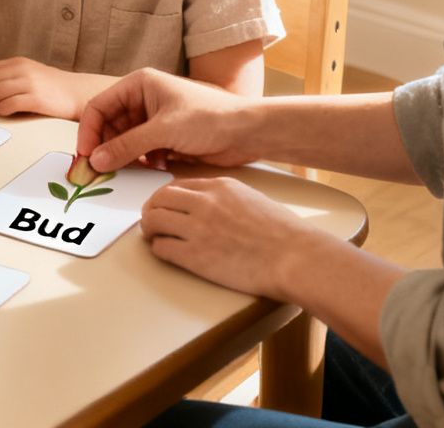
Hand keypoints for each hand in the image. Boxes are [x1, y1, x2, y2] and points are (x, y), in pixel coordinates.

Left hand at [0, 57, 104, 119]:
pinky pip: (9, 104)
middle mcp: (22, 70)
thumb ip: (4, 79)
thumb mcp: (25, 76)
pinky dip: (1, 110)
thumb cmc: (48, 88)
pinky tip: (4, 112)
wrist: (76, 93)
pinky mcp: (37, 99)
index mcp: (16, 63)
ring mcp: (30, 83)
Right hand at [76, 68, 267, 171]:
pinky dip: (141, 162)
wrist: (247, 132)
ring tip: (127, 171)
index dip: (89, 131)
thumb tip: (97, 160)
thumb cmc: (209, 118)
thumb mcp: (164, 130)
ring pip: (124, 141)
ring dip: (124, 157)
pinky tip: (154, 167)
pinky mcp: (165, 138)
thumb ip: (127, 146)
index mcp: (140, 85)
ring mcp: (154, 120)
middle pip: (110, 126)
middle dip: (105, 148)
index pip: (100, 106)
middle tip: (99, 172)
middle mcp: (144, 100)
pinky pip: (140, 151)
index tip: (85, 155)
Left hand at [139, 177, 319, 299]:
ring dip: (149, 228)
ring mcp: (198, 229)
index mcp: (220, 186)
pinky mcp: (195, 257)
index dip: (166, 197)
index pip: (177, 185)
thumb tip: (205, 205)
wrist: (294, 257)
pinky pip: (161, 248)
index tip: (164, 206)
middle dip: (151, 210)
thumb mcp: (251, 199)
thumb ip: (225, 198)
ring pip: (153, 220)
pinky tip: (165, 251)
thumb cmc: (282, 233)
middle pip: (159, 199)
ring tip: (154, 236)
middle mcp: (205, 203)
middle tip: (152, 221)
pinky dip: (158, 249)